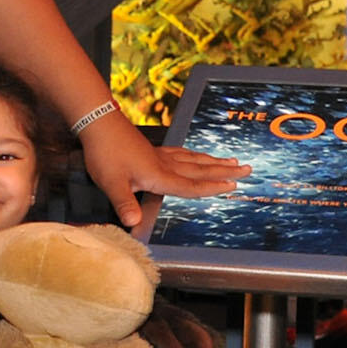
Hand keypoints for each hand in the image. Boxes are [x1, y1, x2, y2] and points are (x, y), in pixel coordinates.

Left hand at [82, 128, 246, 228]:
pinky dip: (194, 155)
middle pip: (200, 170)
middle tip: (247, 169)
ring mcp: (160, 155)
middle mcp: (165, 165)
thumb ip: (124, 204)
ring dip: (213, 162)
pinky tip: (196, 155)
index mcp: (159, 176)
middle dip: (224, 171)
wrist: (98, 123)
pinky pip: (181, 153)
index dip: (211, 188)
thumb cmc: (104, 153)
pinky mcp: (153, 150)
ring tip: (232, 161)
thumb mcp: (111, 183)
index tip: (233, 186)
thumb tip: (134, 224)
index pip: (190, 186)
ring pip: (194, 160)